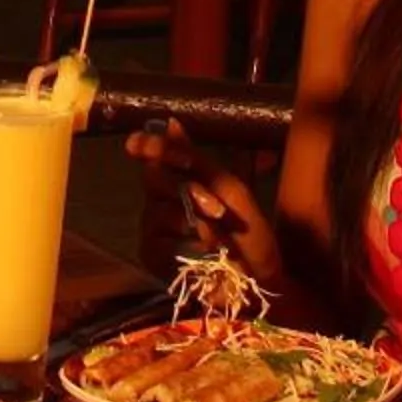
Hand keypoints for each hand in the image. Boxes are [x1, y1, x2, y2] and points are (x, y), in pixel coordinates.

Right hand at [125, 118, 281, 288]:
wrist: (260, 279)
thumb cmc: (248, 234)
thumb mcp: (229, 189)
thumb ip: (197, 159)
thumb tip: (170, 122)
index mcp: (178, 181)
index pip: (152, 155)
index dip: (148, 146)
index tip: (141, 143)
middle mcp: (159, 202)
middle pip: (154, 178)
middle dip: (188, 188)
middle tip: (216, 207)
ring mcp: (152, 230)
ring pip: (159, 209)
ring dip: (195, 219)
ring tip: (221, 236)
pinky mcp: (152, 256)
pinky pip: (159, 239)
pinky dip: (188, 243)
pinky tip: (206, 253)